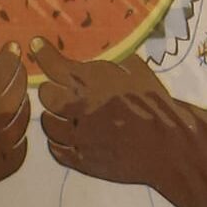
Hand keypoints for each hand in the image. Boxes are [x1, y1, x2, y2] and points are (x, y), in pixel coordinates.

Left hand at [33, 38, 176, 185]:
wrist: (170, 146)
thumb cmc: (157, 105)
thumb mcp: (138, 72)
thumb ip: (116, 60)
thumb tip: (109, 47)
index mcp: (94, 83)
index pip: (55, 65)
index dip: (43, 52)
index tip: (36, 46)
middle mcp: (80, 109)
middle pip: (46, 95)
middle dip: (50, 88)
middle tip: (57, 88)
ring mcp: (79, 137)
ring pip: (48, 124)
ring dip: (53, 116)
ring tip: (61, 114)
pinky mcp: (83, 161)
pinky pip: (57, 150)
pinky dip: (57, 141)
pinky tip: (66, 136)